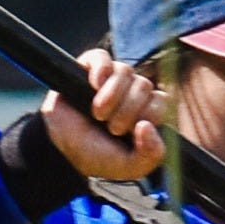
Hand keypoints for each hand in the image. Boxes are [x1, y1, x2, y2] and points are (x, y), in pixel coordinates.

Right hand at [40, 49, 166, 182]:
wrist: (62, 148)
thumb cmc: (97, 155)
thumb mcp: (129, 166)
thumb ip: (150, 155)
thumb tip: (147, 126)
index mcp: (146, 111)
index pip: (162, 101)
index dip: (149, 114)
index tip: (131, 131)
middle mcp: (131, 92)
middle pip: (144, 85)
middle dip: (128, 110)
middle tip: (111, 128)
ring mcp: (111, 78)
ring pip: (125, 71)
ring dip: (112, 95)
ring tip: (97, 113)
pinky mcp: (90, 68)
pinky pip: (102, 57)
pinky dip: (101, 70)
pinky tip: (94, 85)